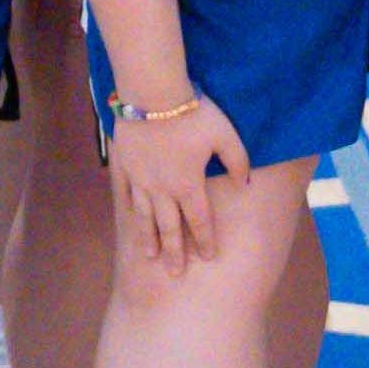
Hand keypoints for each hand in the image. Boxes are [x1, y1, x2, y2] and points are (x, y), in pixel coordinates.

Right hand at [106, 96, 251, 269]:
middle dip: (174, 252)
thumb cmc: (193, 114)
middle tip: (175, 274)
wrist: (152, 93)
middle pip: (170, 228)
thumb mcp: (225, 135)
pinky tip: (130, 218)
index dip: (205, 240)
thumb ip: (237, 161)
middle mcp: (163, 190)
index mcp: (189, 185)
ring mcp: (141, 180)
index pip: (200, 221)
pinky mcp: (126, 166)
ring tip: (150, 256)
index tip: (208, 257)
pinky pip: (126, 193)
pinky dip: (129, 208)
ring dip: (148, 238)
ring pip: (145, 217)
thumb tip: (243, 182)